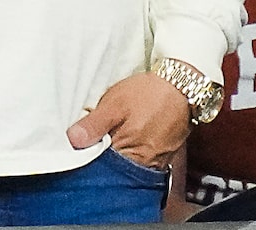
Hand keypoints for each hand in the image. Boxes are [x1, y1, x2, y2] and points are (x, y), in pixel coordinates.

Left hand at [68, 69, 190, 168]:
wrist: (181, 87)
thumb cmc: (148, 93)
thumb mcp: (114, 104)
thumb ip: (94, 125)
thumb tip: (74, 140)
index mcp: (131, 152)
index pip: (101, 165)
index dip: (86, 155)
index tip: (76, 144)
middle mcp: (147, 162)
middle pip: (115, 167)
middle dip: (100, 154)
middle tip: (92, 135)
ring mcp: (158, 161)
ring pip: (128, 163)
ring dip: (114, 152)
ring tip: (109, 132)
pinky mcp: (164, 156)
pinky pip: (141, 159)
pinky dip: (129, 150)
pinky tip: (123, 135)